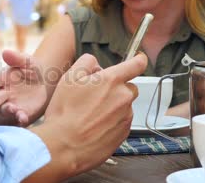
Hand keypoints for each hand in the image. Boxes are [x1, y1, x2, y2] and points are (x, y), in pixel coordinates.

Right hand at [0, 50, 48, 125]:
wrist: (45, 81)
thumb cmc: (31, 68)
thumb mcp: (27, 61)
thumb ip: (16, 58)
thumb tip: (5, 52)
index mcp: (3, 79)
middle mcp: (4, 93)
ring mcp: (13, 104)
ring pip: (5, 110)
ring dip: (7, 110)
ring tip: (12, 109)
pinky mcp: (23, 112)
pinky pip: (19, 118)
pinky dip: (20, 119)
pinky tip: (23, 118)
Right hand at [26, 53, 146, 180]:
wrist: (65, 146)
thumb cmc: (65, 112)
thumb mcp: (69, 78)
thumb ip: (86, 63)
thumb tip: (96, 64)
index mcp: (112, 81)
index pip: (137, 65)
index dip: (139, 59)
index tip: (139, 59)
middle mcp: (123, 98)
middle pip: (129, 87)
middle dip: (116, 88)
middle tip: (96, 96)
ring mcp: (126, 117)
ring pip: (124, 106)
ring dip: (113, 106)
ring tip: (91, 115)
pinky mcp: (124, 133)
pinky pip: (122, 122)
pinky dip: (112, 121)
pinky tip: (95, 126)